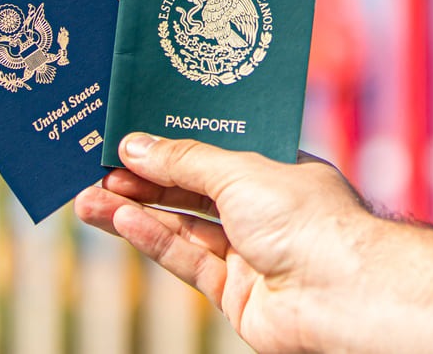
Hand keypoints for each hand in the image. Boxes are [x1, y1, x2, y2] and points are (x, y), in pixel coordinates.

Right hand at [75, 134, 374, 352]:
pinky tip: (119, 220)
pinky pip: (185, 259)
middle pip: (190, 190)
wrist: (344, 296)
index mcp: (274, 171)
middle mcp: (261, 209)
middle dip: (142, 180)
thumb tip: (135, 145)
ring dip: (134, 212)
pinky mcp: (233, 290)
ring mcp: (247, 251)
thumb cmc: (306, 219)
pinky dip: (152, 239)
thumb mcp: (239, 171)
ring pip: (180, 226)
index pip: (213, 152)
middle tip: (97, 168)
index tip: (129, 138)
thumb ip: (183, 161)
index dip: (169, 145)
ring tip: (88, 199)